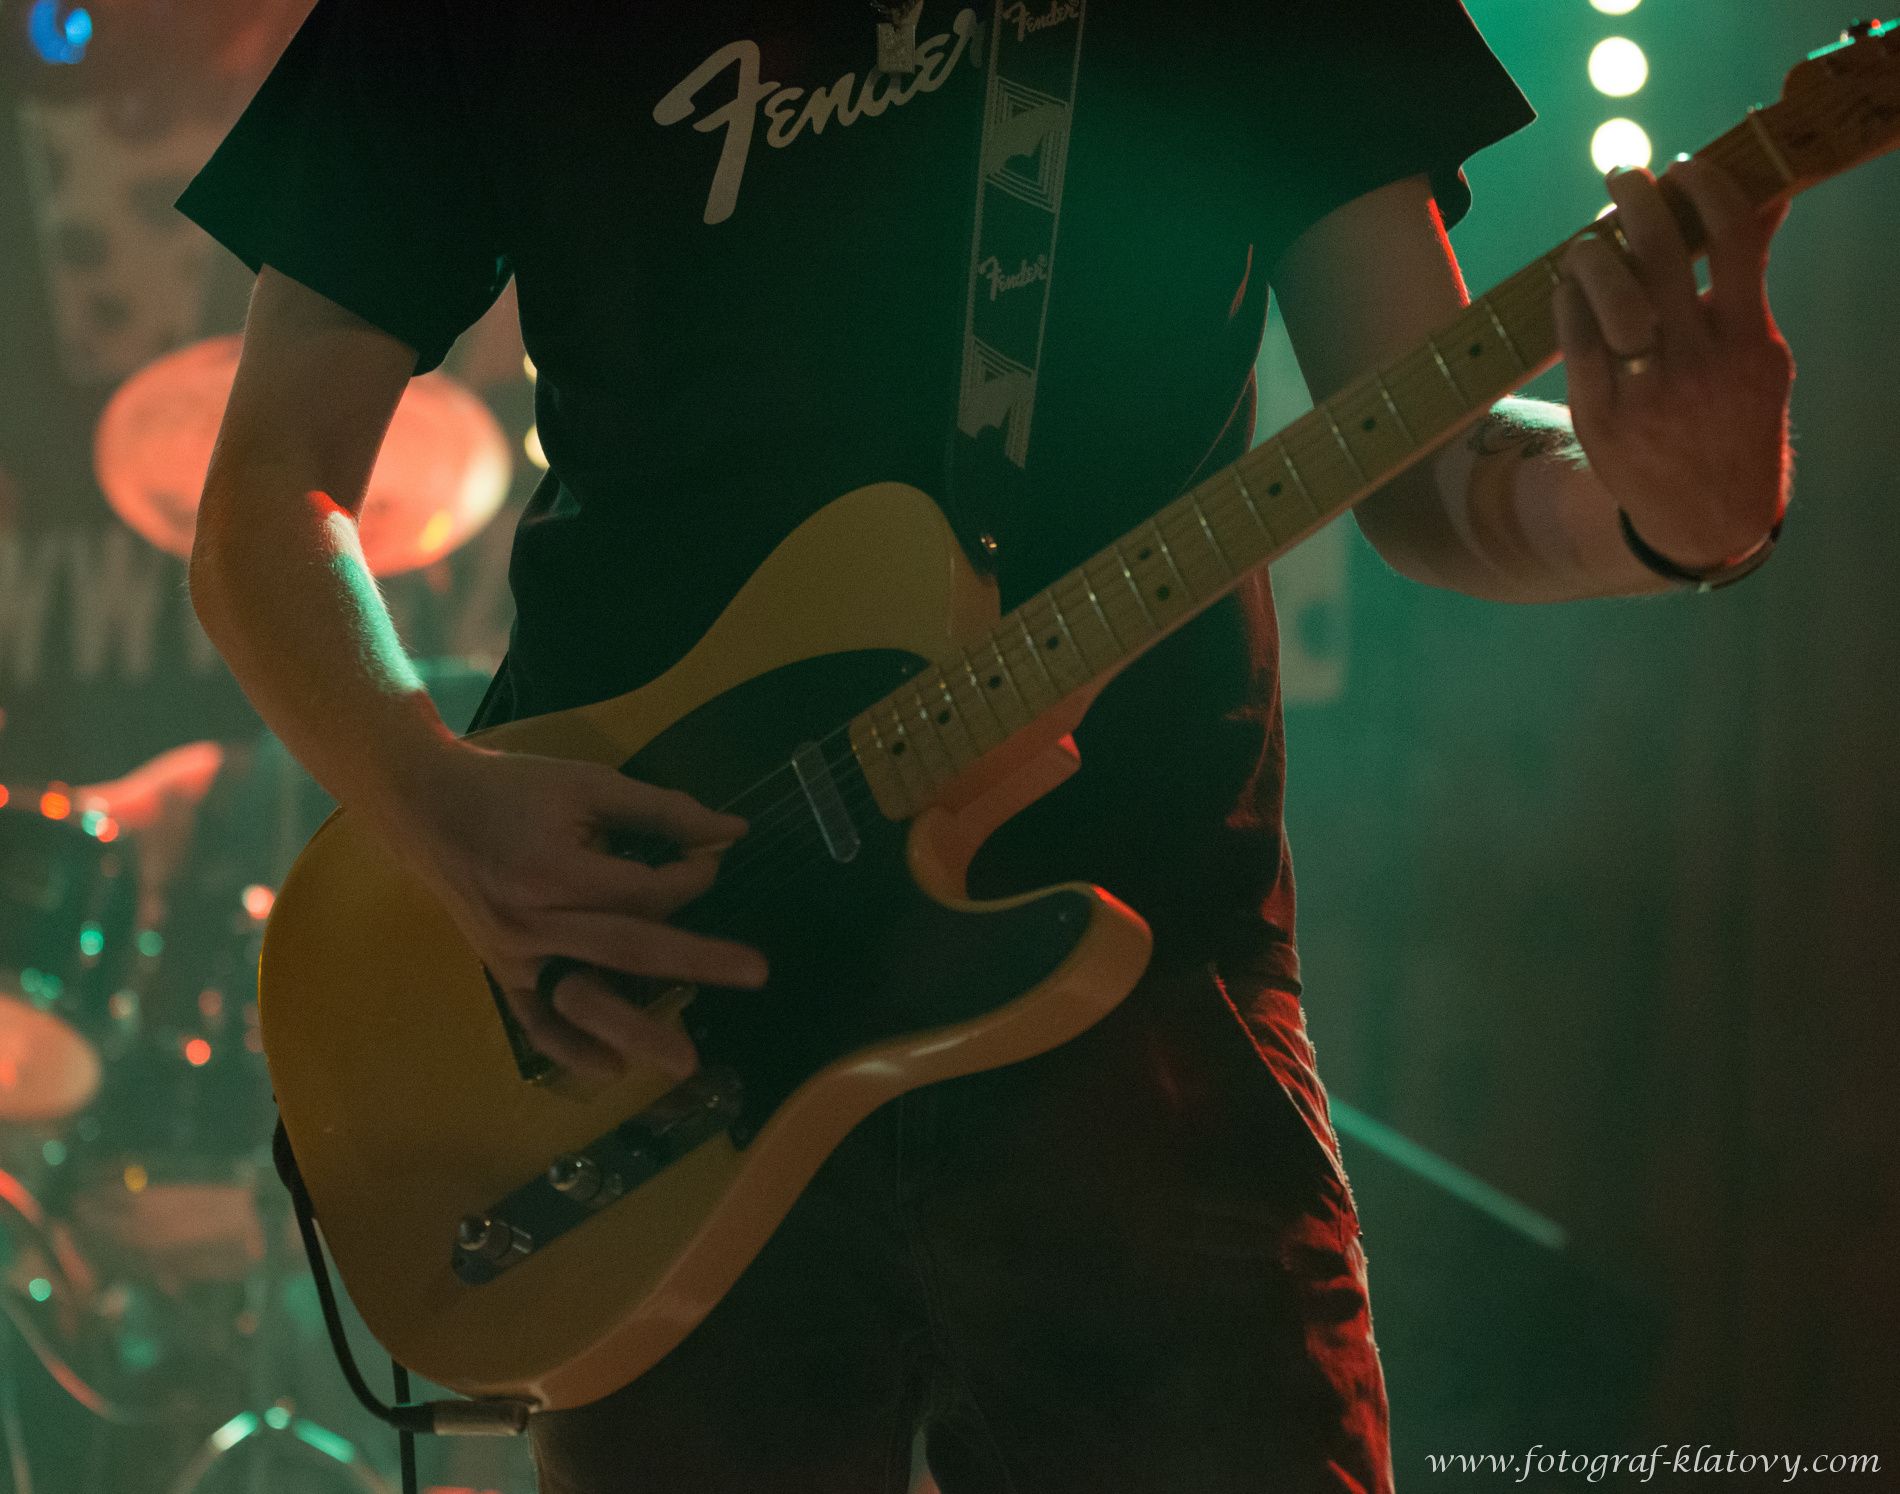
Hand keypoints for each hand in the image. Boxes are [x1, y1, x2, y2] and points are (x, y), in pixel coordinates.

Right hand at [387, 743, 767, 1081]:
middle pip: (627, 948)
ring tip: (684, 1061)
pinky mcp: (501, 972)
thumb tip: (731, 833)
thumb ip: (662, 809)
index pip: (642, 890)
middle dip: (697, 961)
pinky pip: (535, 1022)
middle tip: (757, 972)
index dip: (689, 879)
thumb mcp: (588, 783)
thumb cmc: (513, 790)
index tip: (710, 862)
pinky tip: (611, 1070)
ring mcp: (513, 955)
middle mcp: (531, 921)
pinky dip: (570, 1048)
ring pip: (583, 998)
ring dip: (635, 1030)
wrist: (426, 809)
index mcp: (553, 869)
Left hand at [1555, 158, 1792, 568]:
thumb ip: (1754, 277)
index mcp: (1748, 340)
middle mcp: (1698, 363)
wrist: (1707, 516)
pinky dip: (1568, 302)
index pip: (1734, 240)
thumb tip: (1767, 192)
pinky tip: (1568, 284)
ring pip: (1613, 298)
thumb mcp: (1760, 352)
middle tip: (1623, 174)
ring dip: (1596, 251)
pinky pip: (1575, 343)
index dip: (1708, 190)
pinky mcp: (1602, 416)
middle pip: (1663, 258)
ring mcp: (1648, 392)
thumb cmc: (1734, 417)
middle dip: (1639, 202)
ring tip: (1591, 236)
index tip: (1688, 168)